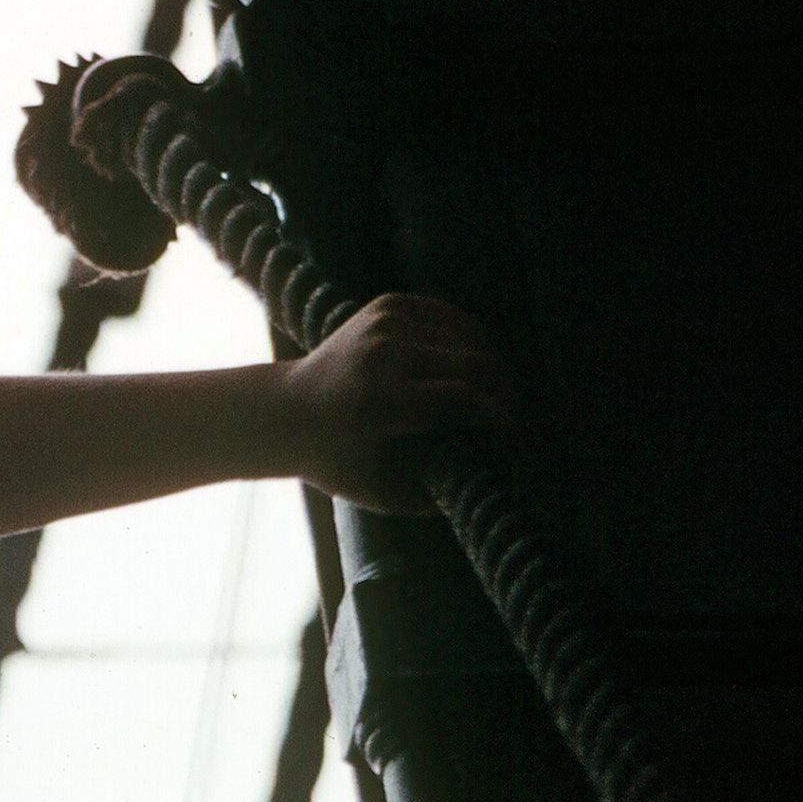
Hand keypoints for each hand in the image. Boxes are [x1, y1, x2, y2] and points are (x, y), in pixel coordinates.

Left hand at [274, 294, 515, 515]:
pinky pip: (451, 318)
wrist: (283, 412)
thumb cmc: (334, 460)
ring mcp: (385, 322)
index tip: (518, 440)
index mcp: (380, 400)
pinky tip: (477, 366)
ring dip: (493, 367)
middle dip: (506, 392)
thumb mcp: (381, 491)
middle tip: (517, 417)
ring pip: (470, 337)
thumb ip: (435, 496)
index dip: (501, 418)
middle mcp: (383, 353)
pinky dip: (471, 340)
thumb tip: (491, 492)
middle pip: (475, 363)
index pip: (464, 400)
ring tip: (500, 396)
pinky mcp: (388, 305)